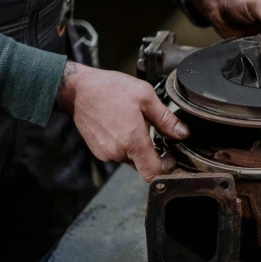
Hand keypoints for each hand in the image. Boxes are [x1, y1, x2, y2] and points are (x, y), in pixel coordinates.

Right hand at [56, 62, 188, 181]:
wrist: (78, 90)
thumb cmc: (110, 89)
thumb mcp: (145, 96)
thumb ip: (166, 119)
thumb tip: (182, 133)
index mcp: (132, 141)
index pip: (153, 173)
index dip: (166, 168)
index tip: (171, 157)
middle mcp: (118, 152)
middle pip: (143, 165)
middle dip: (153, 153)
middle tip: (156, 134)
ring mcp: (106, 154)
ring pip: (131, 159)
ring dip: (138, 148)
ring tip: (137, 125)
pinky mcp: (98, 151)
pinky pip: (118, 154)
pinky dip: (125, 145)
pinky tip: (123, 127)